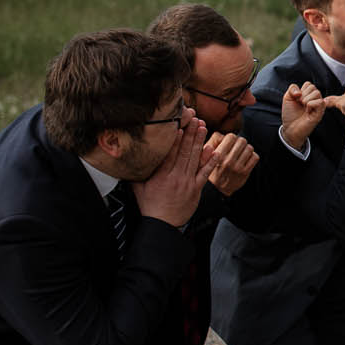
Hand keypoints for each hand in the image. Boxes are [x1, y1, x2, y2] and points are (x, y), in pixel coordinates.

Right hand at [135, 112, 213, 226]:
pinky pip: (204, 174)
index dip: (176, 139)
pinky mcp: (196, 190)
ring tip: (203, 128)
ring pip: (195, 159)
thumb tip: (129, 157)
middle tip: (195, 120)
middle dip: (190, 134)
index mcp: (161, 176)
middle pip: (184, 152)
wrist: (163, 224)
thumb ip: (138, 172)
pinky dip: (210, 162)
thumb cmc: (150, 205)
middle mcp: (176, 177)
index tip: (180, 126)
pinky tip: (214, 151)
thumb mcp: (138, 188)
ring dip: (199, 142)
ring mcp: (187, 183)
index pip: (170, 154)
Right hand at [203, 130, 257, 194]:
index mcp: (218, 155)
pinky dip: (251, 156)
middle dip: (239, 143)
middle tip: (235, 148)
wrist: (217, 189)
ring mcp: (238, 167)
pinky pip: (255, 157)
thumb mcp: (206, 154)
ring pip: (249, 148)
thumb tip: (223, 134)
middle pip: (242, 141)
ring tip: (240, 154)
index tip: (228, 143)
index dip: (231, 138)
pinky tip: (245, 159)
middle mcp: (228, 161)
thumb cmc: (211, 168)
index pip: (231, 137)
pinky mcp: (245, 172)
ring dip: (246, 149)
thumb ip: (213, 140)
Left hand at [279, 81, 326, 147]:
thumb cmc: (290, 115)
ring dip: (307, 100)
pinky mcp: (320, 113)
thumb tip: (300, 91)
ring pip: (317, 93)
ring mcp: (318, 106)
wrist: (289, 128)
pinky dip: (311, 104)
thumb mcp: (287, 98)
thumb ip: (292, 88)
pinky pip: (320, 102)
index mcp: (308, 95)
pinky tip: (308, 111)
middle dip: (303, 94)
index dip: (301, 90)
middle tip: (300, 104)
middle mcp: (314, 100)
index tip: (297, 99)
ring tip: (304, 107)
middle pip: (313, 87)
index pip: (309, 84)